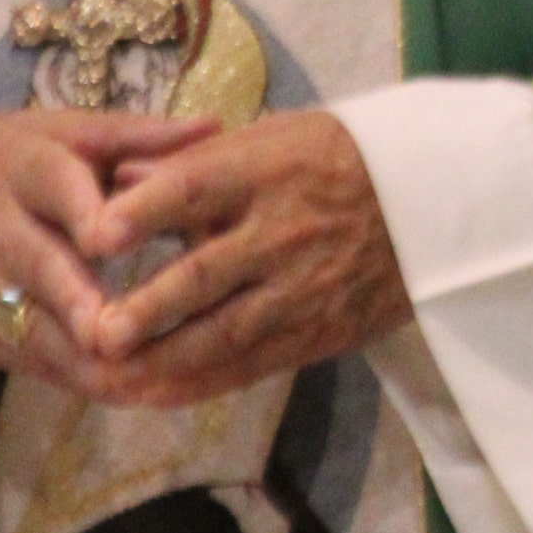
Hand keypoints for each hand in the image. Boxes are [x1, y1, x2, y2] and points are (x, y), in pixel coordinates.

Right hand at [0, 109, 214, 392]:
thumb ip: (138, 136)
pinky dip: (76, 378)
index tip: (117, 241)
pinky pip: (28, 360)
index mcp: (25, 169)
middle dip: (80, 304)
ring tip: (149, 378)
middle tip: (126, 333)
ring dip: (87, 357)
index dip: (88, 217)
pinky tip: (128, 391)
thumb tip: (216, 127)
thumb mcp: (62, 132)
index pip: (56, 191)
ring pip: (32, 328)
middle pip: (39, 268)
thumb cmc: (6, 160)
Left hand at [71, 110, 410, 410]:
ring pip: (223, 333)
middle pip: (205, 275)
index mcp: (264, 171)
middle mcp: (280, 232)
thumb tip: (116, 178)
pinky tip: (154, 395)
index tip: (95, 235)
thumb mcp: (273, 136)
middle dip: (148, 309)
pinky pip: (251, 365)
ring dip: (163, 361)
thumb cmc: (337, 157)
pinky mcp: (317, 332)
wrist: (436, 201)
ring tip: (108, 380)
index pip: (197, 191)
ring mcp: (300, 288)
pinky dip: (200, 384)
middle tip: (96, 333)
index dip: (145, 214)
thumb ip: (193, 162)